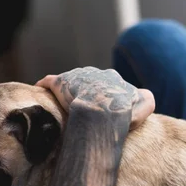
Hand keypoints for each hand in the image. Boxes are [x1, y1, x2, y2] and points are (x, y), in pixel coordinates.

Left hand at [36, 67, 154, 129]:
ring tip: (59, 102)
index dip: (104, 96)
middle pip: (87, 80)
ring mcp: (75, 76)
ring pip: (69, 81)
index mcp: (112, 78)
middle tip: (80, 107)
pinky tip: (40, 90)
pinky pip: (49, 81)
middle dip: (84, 90)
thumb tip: (142, 96)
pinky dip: (45, 85)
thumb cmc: (123, 113)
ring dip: (65, 90)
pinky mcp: (59, 83)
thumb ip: (145, 99)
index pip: (108, 83)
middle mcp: (94, 73)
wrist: (102, 112)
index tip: (101, 107)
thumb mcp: (145, 105)